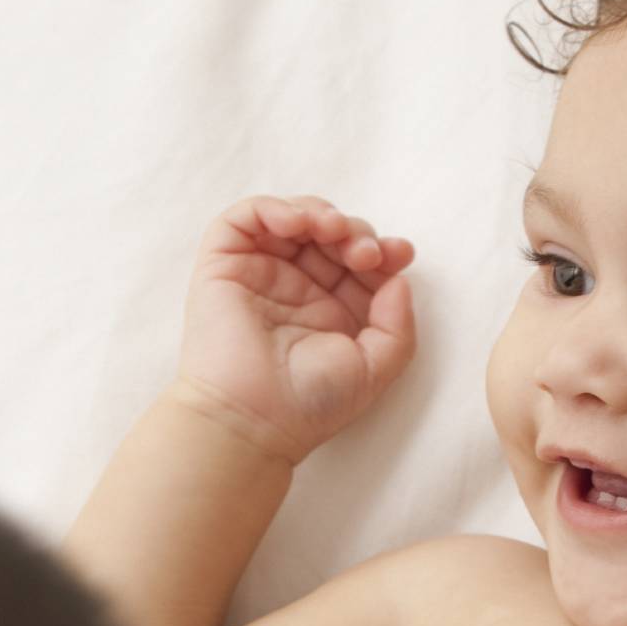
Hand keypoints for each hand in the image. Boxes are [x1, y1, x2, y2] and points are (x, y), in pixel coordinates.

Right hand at [172, 194, 417, 466]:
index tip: (399, 254)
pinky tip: (298, 224)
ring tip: (334, 231)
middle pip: (332, 236)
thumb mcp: (375, 368)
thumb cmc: (312, 402)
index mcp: (334, 311)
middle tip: (365, 252)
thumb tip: (400, 281)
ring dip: (320, 214)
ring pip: (294, 219)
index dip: (382, 252)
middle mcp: (299, 288)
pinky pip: (247, 217)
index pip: (360, 265)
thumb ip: (398, 326)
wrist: (253, 417)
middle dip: (355, 233)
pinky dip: (274, 208)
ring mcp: (262, 272)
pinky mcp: (225, 262)